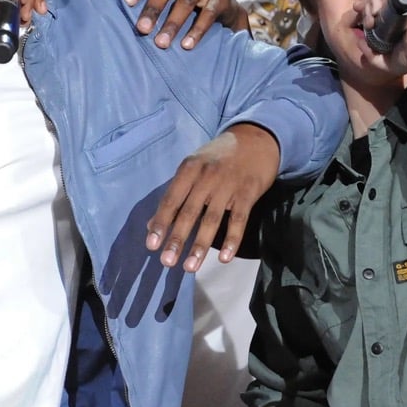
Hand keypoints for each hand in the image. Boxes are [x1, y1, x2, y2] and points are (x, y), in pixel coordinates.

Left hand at [124, 0, 248, 49]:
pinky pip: (208, 14)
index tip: (127, 2)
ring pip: (186, 2)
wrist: (224, 8)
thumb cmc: (184, 5)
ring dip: (172, 24)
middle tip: (142, 30)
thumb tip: (115, 16)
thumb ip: (148, 0)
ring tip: (161, 44)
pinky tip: (186, 45)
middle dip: (152, 9)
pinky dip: (196, 31)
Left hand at [146, 123, 279, 270]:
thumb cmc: (218, 157)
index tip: (151, 245)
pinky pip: (239, 220)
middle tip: (167, 262)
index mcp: (189, 169)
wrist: (255, 139)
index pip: (171, 199)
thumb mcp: (193, 168)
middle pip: (189, 212)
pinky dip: (232, 240)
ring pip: (212, 220)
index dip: (161, 222)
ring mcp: (228, 185)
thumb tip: (151, 224)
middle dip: (177, 239)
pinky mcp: (248, 192)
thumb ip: (174, 194)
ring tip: (190, 267)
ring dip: (200, 246)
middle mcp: (207, 176)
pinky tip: (224, 259)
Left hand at [359, 0, 406, 75]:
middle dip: (367, 10)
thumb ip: (371, 53)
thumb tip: (359, 40)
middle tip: (367, 24)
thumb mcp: (387, 59)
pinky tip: (376, 11)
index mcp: (405, 13)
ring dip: (371, 5)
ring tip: (371, 21)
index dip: (368, 11)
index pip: (381, 5)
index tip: (364, 22)